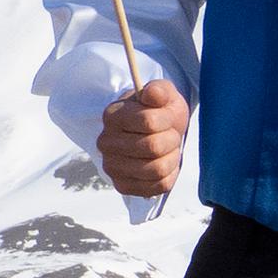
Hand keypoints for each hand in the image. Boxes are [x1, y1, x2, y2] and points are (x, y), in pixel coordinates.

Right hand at [97, 80, 189, 197]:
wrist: (157, 133)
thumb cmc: (160, 112)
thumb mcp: (163, 94)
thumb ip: (159, 90)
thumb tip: (152, 93)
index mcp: (112, 116)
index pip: (149, 121)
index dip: (167, 119)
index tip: (167, 117)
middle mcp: (105, 143)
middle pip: (153, 147)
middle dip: (171, 140)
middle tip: (170, 135)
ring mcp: (111, 166)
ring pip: (156, 169)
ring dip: (172, 158)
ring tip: (168, 150)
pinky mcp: (122, 186)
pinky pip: (158, 186)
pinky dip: (169, 175)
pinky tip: (163, 164)